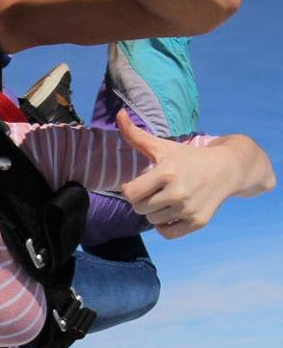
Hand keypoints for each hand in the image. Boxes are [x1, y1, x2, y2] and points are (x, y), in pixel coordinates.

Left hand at [117, 110, 228, 239]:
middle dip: (142, 200)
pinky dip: (165, 227)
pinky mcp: (198, 222)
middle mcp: (178, 193)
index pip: (130, 193)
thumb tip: (118, 113)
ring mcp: (189, 209)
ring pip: (152, 221)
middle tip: (154, 191)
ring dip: (154, 212)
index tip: (138, 184)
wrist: (228, 169)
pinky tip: (171, 213)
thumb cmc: (189, 157)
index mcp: (167, 173)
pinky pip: (167, 234)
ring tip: (165, 198)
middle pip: (139, 208)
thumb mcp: (163, 146)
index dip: (129, 189)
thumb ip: (136, 135)